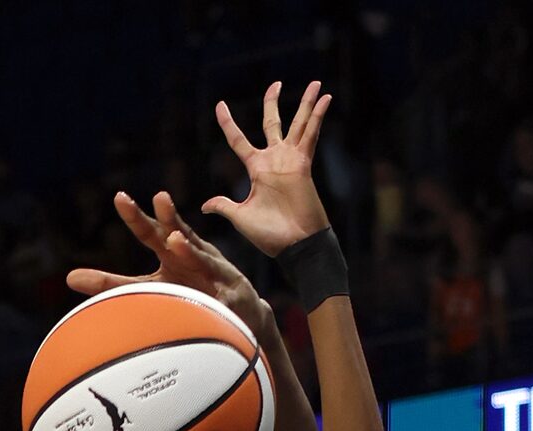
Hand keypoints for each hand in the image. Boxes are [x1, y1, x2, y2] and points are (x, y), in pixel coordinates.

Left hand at [69, 191, 266, 333]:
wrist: (241, 314)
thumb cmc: (191, 295)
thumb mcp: (151, 287)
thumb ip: (112, 283)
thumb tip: (69, 277)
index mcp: (172, 254)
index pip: (151, 232)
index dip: (137, 217)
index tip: (120, 197)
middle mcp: (193, 256)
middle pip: (178, 234)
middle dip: (167, 217)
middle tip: (158, 198)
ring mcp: (214, 273)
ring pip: (201, 259)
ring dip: (189, 249)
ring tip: (174, 239)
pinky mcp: (231, 296)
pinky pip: (222, 293)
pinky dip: (216, 290)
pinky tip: (213, 287)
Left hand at [203, 80, 332, 258]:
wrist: (294, 245)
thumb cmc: (269, 234)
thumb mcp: (241, 217)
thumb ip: (225, 205)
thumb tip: (205, 206)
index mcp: (256, 169)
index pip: (238, 141)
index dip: (229, 123)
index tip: (220, 106)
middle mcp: (273, 160)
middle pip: (272, 123)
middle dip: (273, 102)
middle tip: (276, 83)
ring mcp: (290, 159)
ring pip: (298, 123)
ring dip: (307, 103)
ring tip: (316, 83)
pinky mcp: (304, 163)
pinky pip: (311, 134)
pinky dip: (318, 116)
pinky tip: (326, 98)